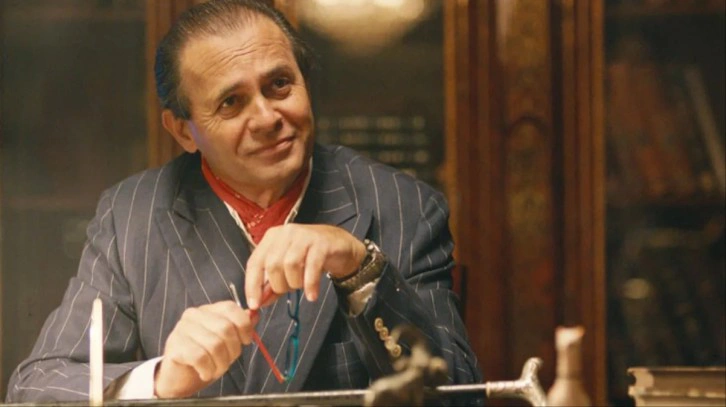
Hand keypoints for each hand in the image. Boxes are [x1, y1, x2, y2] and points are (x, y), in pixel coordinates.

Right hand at [154, 301, 257, 398]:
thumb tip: (254, 314)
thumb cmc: (205, 359)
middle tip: (227, 362)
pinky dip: (208, 370)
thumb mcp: (227, 343)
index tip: (246, 341)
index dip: (244, 326)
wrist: (179, 379)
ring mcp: (182, 329)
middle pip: (226, 328)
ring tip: (215, 369)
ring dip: (220, 364)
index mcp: (208, 310)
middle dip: (233, 350)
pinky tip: (205, 373)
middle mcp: (194, 315)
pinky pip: (201, 357)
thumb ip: (240, 327)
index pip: (231, 308)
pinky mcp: (175, 346)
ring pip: (215, 345)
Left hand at [245, 224, 365, 308]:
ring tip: (302, 287)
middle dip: (279, 285)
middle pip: (272, 264)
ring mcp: (304, 236)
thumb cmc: (310, 257)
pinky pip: (311, 266)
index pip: (254, 263)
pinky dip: (310, 284)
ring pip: (290, 264)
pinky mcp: (321, 243)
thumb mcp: (288, 271)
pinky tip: (312, 295)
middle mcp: (285, 233)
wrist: (341, 245)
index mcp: (272, 238)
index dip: (252, 285)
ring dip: (295, 283)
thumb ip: (272, 285)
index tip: (254, 305)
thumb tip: (258, 303)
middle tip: (290, 290)